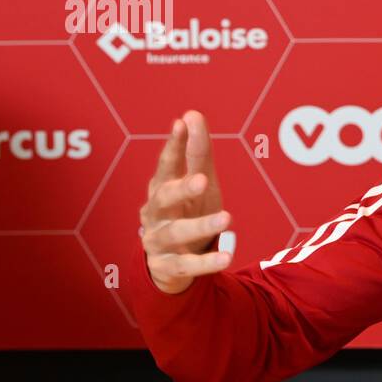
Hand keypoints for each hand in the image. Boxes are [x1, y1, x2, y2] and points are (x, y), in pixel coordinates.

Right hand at [138, 110, 231, 294]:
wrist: (169, 264)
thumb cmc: (186, 213)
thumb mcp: (197, 184)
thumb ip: (197, 153)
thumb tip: (192, 114)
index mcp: (161, 188)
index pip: (166, 164)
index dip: (174, 145)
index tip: (182, 124)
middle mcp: (155, 213)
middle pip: (163, 198)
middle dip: (181, 188)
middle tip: (202, 179)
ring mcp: (158, 241)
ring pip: (176, 232)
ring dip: (200, 225)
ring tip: (226, 218)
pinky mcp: (167, 267)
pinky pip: (187, 265)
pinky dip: (206, 262)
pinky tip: (227, 257)